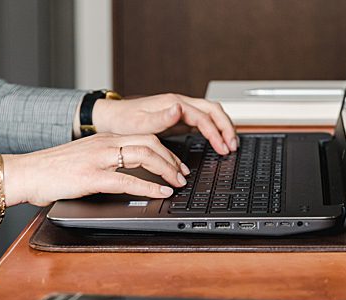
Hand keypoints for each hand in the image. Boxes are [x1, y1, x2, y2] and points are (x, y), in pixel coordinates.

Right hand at [0, 134, 189, 207]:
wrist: (26, 173)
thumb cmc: (53, 170)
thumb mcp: (86, 160)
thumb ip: (108, 163)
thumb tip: (130, 175)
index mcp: (104, 139)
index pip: (144, 137)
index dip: (167, 152)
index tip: (178, 166)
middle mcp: (104, 143)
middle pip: (150, 143)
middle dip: (172, 160)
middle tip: (183, 175)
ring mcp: (99, 158)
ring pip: (144, 156)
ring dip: (167, 170)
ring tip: (177, 183)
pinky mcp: (92, 176)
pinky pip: (128, 180)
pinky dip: (150, 187)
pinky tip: (161, 193)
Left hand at [93, 92, 237, 155]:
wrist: (112, 118)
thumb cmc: (125, 122)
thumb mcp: (141, 123)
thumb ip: (162, 117)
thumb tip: (179, 108)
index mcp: (173, 104)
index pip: (204, 117)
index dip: (217, 134)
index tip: (223, 149)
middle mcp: (179, 103)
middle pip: (214, 110)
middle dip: (227, 127)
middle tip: (233, 146)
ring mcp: (181, 110)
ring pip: (211, 113)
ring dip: (223, 127)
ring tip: (230, 145)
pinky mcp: (180, 118)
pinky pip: (204, 120)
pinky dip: (215, 130)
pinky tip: (217, 141)